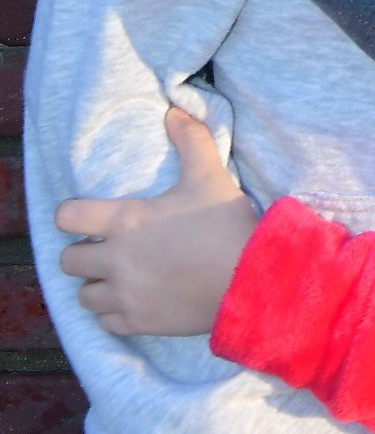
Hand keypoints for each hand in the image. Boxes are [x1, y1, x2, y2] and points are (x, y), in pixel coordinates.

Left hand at [56, 106, 257, 337]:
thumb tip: (175, 110)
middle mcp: (115, 260)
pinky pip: (106, 323)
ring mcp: (125, 296)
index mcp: (125, 221)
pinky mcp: (138, 323)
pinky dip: (114, 313)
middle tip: (105, 246)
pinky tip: (133, 300)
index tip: (86, 215)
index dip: (71, 214)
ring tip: (117, 276)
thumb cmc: (225, 225)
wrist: (248, 280)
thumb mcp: (209, 176)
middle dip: (82, 252)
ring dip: (96, 284)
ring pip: (83, 296)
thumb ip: (190, 140)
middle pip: (67, 260)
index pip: (66, 217)